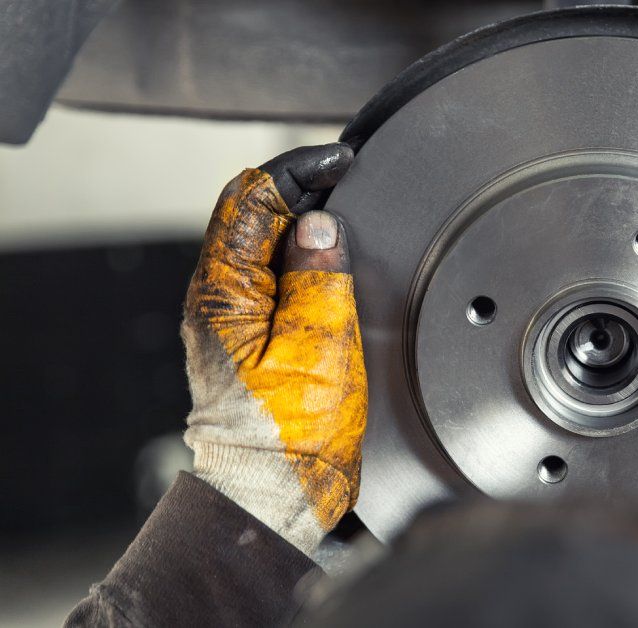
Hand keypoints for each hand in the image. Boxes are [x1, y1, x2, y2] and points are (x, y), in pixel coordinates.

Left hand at [181, 143, 364, 554]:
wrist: (276, 493)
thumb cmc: (292, 436)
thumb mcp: (318, 346)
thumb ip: (319, 276)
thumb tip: (320, 223)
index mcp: (224, 293)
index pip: (252, 198)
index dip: (299, 168)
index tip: (342, 161)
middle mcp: (219, 300)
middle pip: (252, 214)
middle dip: (302, 187)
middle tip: (351, 182)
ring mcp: (233, 319)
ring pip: (263, 243)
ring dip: (303, 221)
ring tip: (349, 216)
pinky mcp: (253, 337)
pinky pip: (274, 276)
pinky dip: (304, 256)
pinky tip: (335, 265)